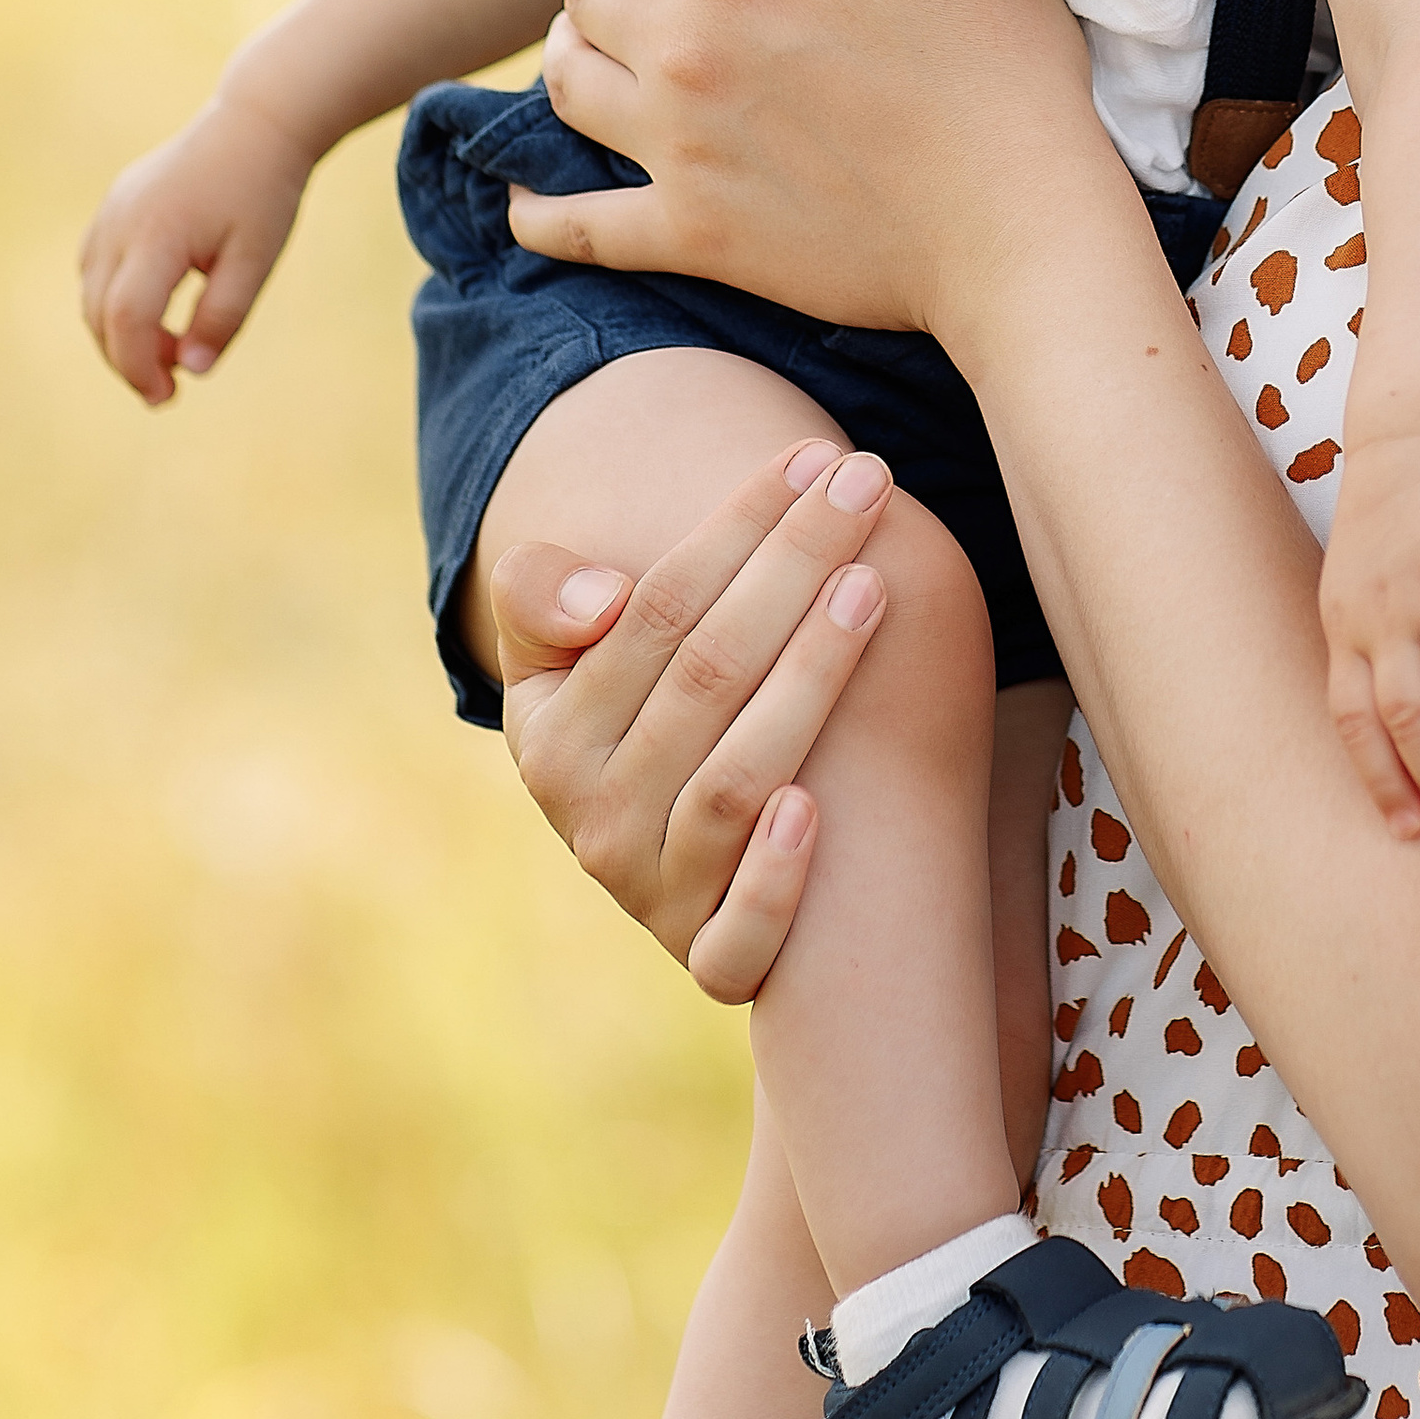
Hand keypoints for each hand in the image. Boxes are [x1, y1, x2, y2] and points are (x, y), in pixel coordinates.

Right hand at [79, 95, 315, 403]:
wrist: (256, 124)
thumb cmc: (263, 192)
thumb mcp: (256, 259)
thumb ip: (224, 316)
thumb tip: (191, 369)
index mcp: (158, 234)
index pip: (126, 318)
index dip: (137, 367)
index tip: (166, 397)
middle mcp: (121, 222)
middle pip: (100, 313)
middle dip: (128, 359)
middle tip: (168, 389)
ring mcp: (111, 211)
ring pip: (90, 294)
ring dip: (118, 333)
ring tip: (170, 351)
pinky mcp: (113, 206)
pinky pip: (95, 268)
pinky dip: (113, 302)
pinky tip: (155, 313)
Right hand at [492, 438, 898, 999]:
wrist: (669, 859)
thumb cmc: (639, 713)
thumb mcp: (561, 655)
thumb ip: (545, 597)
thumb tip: (603, 600)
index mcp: (550, 736)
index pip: (654, 610)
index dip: (737, 525)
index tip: (812, 457)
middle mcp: (591, 822)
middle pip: (708, 677)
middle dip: (794, 566)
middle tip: (869, 483)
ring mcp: (653, 895)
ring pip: (735, 783)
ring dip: (808, 682)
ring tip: (874, 585)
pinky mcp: (711, 961)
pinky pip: (739, 939)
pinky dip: (775, 877)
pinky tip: (820, 803)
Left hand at [503, 0, 1114, 343]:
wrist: (1016, 225)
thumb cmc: (1001, 70)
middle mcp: (687, 56)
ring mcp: (680, 152)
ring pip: (566, 86)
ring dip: (565, 54)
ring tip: (588, 46)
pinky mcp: (692, 237)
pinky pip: (577, 226)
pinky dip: (537, 213)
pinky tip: (525, 201)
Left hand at [1320, 434, 1419, 842]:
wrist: (1412, 436)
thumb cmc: (1388, 532)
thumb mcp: (1353, 597)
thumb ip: (1373, 661)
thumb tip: (1404, 750)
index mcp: (1348, 629)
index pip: (1355, 721)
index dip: (1382, 780)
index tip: (1414, 834)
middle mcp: (1385, 612)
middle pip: (1409, 713)